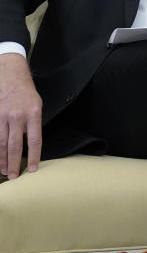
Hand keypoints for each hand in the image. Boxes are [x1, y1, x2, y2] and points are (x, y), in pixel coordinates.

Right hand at [0, 53, 41, 178]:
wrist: (11, 76)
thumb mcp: (37, 106)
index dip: (33, 156)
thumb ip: (34, 124)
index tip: (32, 169)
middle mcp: (17, 116)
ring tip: (4, 171)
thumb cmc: (26, 93)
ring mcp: (3, 116)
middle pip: (15, 145)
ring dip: (2, 159)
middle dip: (14, 163)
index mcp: (33, 114)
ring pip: (1, 143)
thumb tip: (31, 144)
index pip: (34, 140)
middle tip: (14, 176)